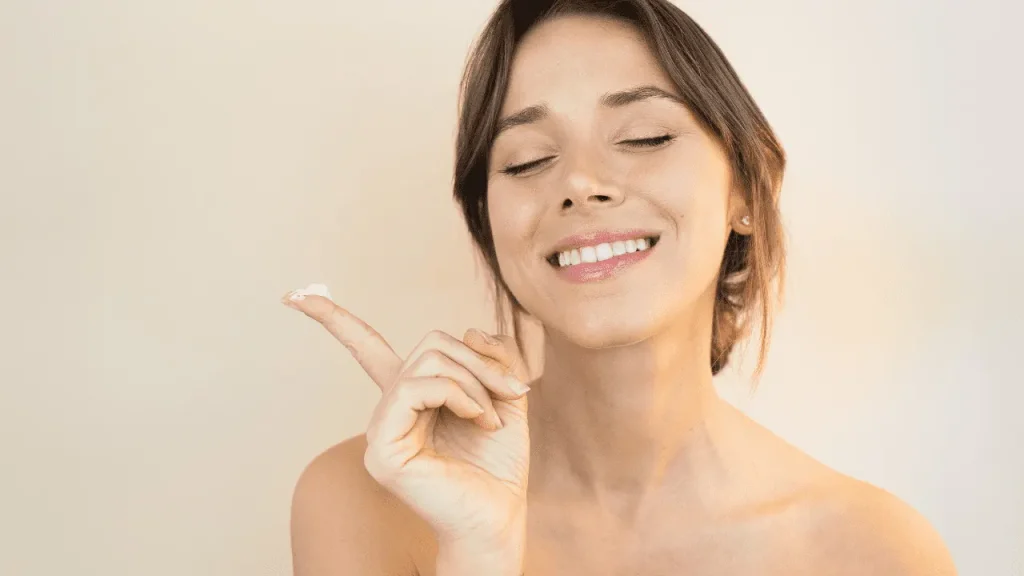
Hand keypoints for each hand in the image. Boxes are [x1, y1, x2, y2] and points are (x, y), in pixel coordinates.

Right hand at [281, 287, 530, 549]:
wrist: (498, 518)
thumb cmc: (498, 466)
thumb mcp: (504, 398)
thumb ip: (490, 359)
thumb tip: (469, 330)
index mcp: (409, 398)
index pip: (365, 348)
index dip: (334, 319)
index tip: (295, 295)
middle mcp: (388, 411)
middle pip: (429, 344)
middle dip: (477, 359)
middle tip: (512, 391)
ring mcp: (380, 429)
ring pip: (427, 362)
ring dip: (475, 380)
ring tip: (493, 416)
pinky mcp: (383, 447)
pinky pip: (416, 387)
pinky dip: (459, 393)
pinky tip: (480, 419)